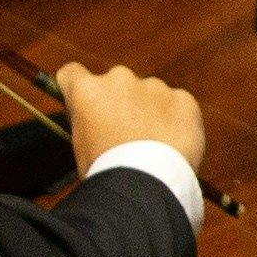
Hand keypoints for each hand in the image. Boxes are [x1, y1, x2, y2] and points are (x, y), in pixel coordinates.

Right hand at [56, 62, 208, 181]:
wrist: (145, 183)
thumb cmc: (105, 170)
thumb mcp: (80, 145)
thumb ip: (87, 121)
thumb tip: (94, 118)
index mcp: (87, 90)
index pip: (72, 73)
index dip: (76, 88)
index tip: (85, 103)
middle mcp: (119, 79)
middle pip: (116, 83)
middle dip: (119, 101)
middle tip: (125, 132)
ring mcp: (154, 86)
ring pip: (150, 93)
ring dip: (150, 109)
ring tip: (153, 143)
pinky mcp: (184, 98)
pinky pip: (177, 104)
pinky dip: (175, 119)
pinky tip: (173, 143)